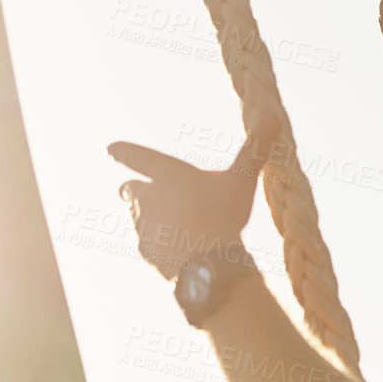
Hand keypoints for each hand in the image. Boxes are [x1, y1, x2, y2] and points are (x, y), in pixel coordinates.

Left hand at [108, 125, 273, 280]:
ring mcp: (143, 227)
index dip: (123, 151)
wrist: (208, 263)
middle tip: (139, 190)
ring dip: (149, 219)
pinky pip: (148, 247)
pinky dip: (159, 247)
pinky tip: (177, 253)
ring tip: (170, 226)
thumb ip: (254, 151)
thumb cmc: (223, 215)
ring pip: (137, 219)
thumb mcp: (242, 180)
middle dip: (133, 189)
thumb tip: (273, 118)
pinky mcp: (147, 254)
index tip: (110, 149)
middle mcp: (147, 198)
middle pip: (129, 190)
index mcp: (166, 174)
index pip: (136, 156)